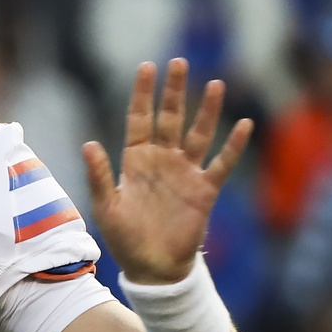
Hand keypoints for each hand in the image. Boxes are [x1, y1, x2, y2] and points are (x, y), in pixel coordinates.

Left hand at [83, 58, 251, 284]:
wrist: (153, 268)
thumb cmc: (125, 238)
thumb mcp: (107, 207)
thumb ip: (99, 175)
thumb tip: (88, 143)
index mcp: (135, 161)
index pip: (139, 119)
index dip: (142, 95)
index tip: (146, 67)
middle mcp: (162, 161)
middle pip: (170, 118)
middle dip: (174, 92)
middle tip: (179, 63)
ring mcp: (185, 173)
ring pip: (198, 134)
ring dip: (206, 111)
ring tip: (214, 84)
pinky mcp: (204, 190)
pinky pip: (222, 163)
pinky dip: (233, 145)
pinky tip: (243, 124)